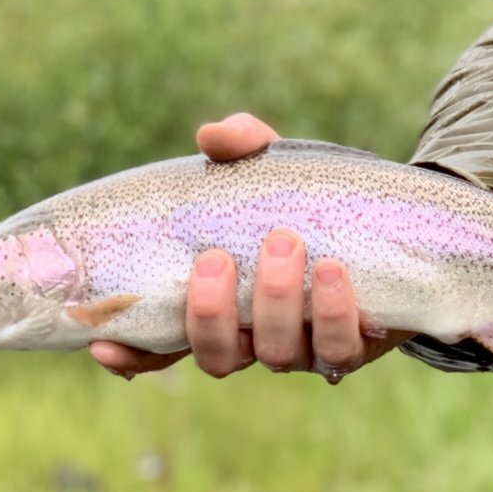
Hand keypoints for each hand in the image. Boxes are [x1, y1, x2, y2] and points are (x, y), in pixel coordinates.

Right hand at [88, 112, 409, 379]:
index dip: (128, 354)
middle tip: (216, 260)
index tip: (101, 342)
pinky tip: (332, 272)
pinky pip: (337, 349)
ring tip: (284, 244)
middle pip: (216, 356)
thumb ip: (243, 148)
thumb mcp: (274, 167)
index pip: (159, 346)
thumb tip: (211, 136)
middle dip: (210, 314)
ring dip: (273, 302)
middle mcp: (253, 337)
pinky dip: (331, 312)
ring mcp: (301, 347)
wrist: (392, 221)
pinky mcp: (351, 347)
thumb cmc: (309, 200)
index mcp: (218, 305)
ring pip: (274, 355)